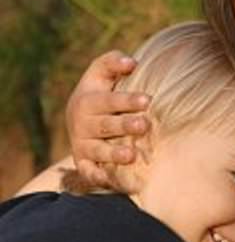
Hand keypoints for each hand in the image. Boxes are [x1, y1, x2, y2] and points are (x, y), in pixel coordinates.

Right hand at [66, 50, 150, 186]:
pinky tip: (109, 180)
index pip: (108, 100)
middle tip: (144, 125)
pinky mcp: (84, 164)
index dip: (127, 100)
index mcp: (88, 101)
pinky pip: (89, 173)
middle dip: (125, 126)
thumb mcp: (101, 75)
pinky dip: (97, 177)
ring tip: (131, 155)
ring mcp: (83, 145)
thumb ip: (112, 63)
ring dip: (113, 153)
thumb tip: (131, 62)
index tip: (147, 100)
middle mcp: (83, 124)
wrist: (79, 123)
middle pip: (106, 126)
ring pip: (98, 150)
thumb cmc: (100, 95)